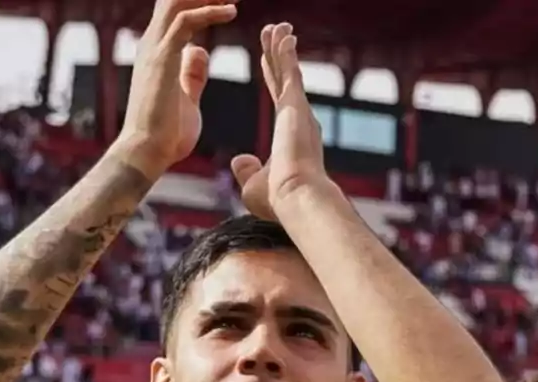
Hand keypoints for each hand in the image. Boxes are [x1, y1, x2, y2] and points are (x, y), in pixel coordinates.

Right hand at [115, 0, 238, 177]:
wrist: (146, 152)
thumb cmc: (165, 133)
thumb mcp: (185, 95)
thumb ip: (191, 73)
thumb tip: (199, 52)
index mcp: (157, 51)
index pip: (176, 10)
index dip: (201, 0)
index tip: (230, 1)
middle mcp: (152, 43)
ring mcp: (155, 49)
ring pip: (178, 2)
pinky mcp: (162, 58)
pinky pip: (186, 21)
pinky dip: (210, 11)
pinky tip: (232, 12)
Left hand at [231, 23, 330, 219]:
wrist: (297, 200)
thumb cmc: (280, 201)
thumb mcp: (255, 184)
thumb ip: (248, 170)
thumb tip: (238, 160)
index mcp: (289, 134)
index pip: (278, 96)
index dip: (273, 75)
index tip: (269, 59)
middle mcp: (298, 118)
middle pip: (284, 77)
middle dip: (278, 54)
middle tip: (276, 31)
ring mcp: (298, 111)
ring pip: (287, 70)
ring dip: (281, 47)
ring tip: (276, 25)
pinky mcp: (297, 107)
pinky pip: (290, 72)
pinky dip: (286, 53)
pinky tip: (283, 34)